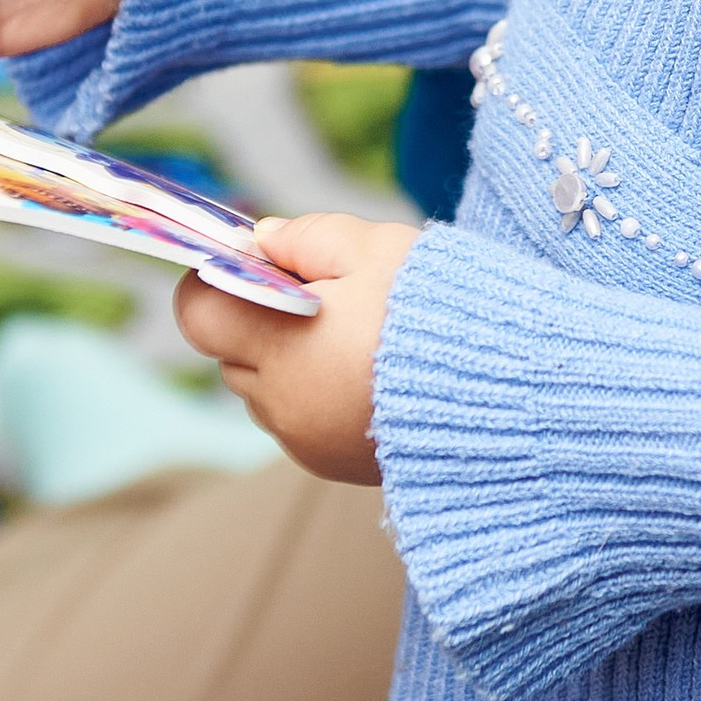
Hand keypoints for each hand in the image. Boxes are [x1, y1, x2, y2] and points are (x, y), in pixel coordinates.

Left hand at [175, 213, 420, 487]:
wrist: (503, 396)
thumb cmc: (439, 316)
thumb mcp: (376, 250)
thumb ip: (307, 237)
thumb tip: (264, 238)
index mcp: (280, 343)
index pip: (197, 311)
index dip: (217, 282)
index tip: (261, 268)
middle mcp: (280, 400)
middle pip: (231, 352)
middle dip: (262, 322)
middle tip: (329, 300)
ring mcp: (303, 438)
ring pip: (266, 389)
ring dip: (291, 363)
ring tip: (358, 342)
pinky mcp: (329, 463)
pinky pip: (299, 421)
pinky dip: (319, 396)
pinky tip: (370, 378)